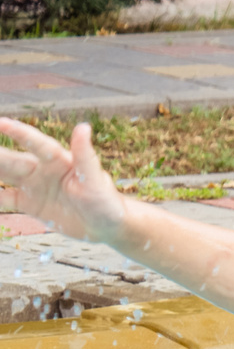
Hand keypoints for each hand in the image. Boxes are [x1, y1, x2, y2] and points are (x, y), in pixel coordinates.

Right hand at [0, 119, 126, 243]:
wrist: (107, 226)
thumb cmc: (107, 201)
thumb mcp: (95, 180)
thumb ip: (86, 155)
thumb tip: (83, 127)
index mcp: (58, 160)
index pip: (34, 142)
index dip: (17, 132)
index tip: (0, 122)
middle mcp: (41, 170)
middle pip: (8, 159)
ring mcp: (33, 186)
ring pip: (1, 176)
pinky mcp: (30, 204)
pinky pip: (4, 199)